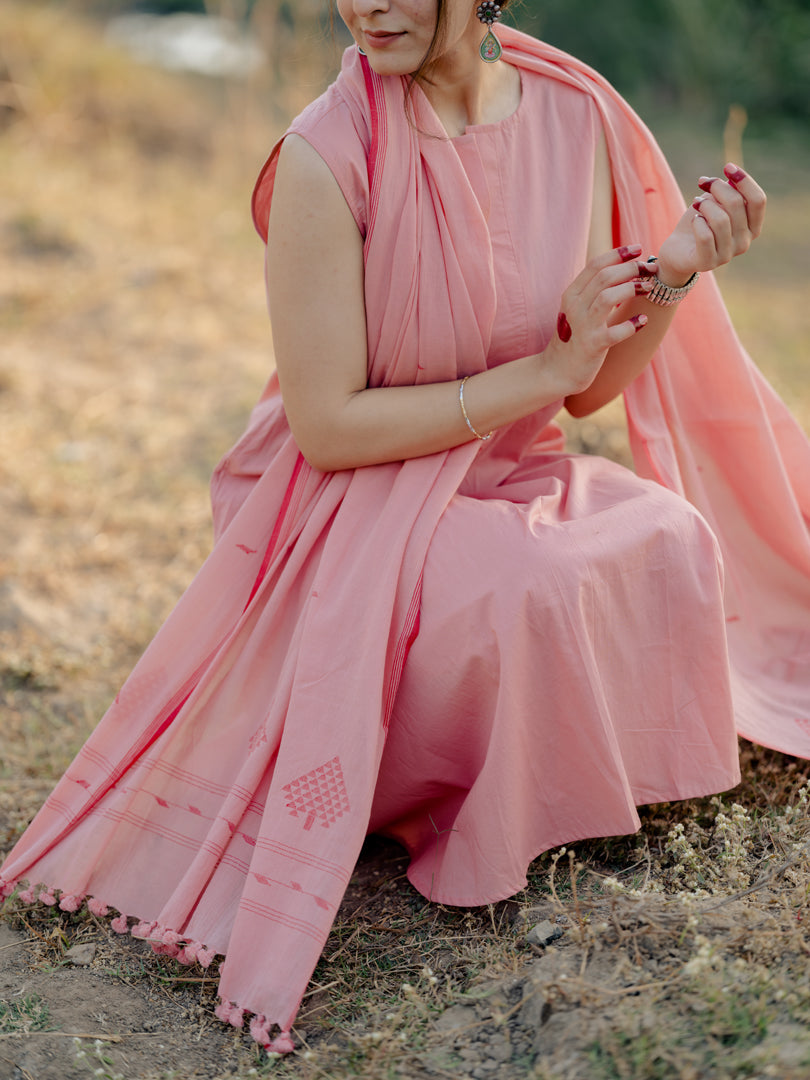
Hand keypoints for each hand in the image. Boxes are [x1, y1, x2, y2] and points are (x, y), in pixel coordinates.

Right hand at [544, 245, 652, 396]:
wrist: (557, 371)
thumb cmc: (573, 337)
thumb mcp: (577, 309)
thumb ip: (593, 291)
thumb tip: (621, 270)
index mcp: (571, 295)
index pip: (595, 265)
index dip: (618, 254)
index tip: (638, 248)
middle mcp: (575, 307)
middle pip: (605, 277)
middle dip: (632, 268)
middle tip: (651, 269)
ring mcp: (583, 326)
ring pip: (608, 297)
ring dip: (632, 289)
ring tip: (649, 288)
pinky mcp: (593, 346)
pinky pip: (616, 332)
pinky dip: (632, 324)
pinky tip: (643, 320)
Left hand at [656, 163, 766, 285]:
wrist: (677, 250)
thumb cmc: (699, 223)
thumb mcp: (715, 202)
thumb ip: (727, 190)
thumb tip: (732, 176)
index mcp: (752, 227)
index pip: (758, 200)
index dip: (744, 180)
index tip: (727, 167)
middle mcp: (744, 242)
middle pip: (737, 205)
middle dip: (718, 187)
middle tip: (703, 182)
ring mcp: (727, 255)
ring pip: (720, 219)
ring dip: (705, 205)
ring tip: (696, 202)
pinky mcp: (708, 262)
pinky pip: (705, 235)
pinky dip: (697, 222)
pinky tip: (694, 219)